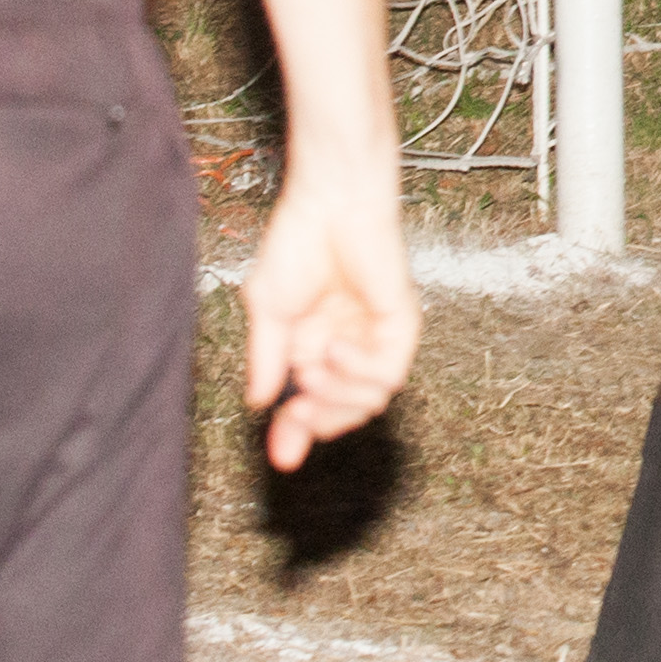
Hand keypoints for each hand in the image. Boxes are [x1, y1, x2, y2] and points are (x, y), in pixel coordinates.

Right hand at [237, 176, 418, 473]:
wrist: (329, 204)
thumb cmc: (297, 243)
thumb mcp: (268, 312)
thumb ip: (267, 361)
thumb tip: (260, 404)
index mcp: (314, 345)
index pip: (310, 404)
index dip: (296, 434)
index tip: (281, 457)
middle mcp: (348, 346)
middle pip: (344, 412)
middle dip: (318, 422)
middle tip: (297, 414)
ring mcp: (376, 336)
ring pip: (369, 401)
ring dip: (337, 395)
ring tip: (315, 368)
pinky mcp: (401, 323)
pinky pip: (389, 373)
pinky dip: (358, 371)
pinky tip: (338, 348)